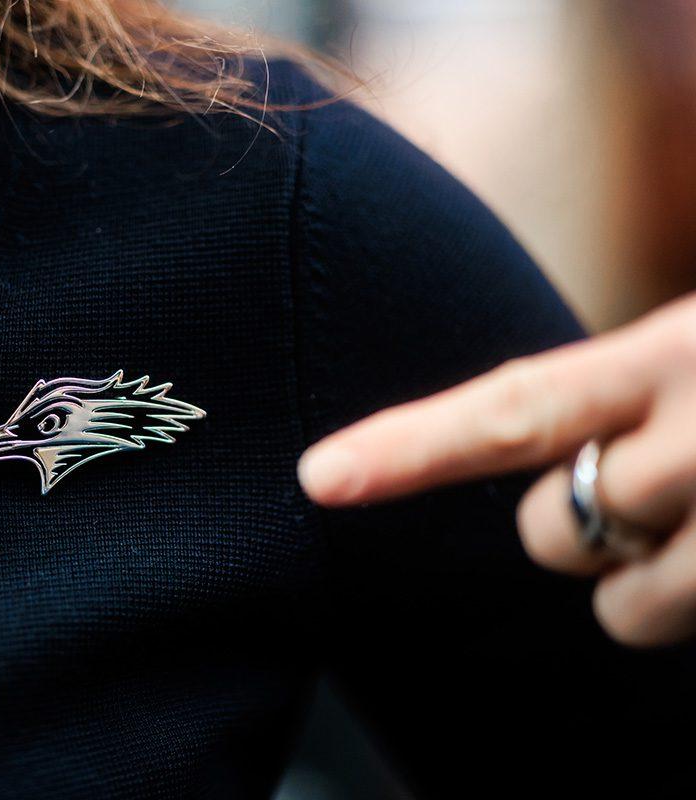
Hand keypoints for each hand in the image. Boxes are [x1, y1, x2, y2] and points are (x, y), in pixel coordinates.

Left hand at [298, 294, 695, 646]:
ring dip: (645, 580)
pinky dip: (693, 604)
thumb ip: (614, 386)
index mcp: (672, 351)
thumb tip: (530, 450)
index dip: (412, 446)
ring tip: (694, 516)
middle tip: (638, 482)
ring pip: (626, 605)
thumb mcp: (692, 347)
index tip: (318, 476)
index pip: (518, 408)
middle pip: (549, 531)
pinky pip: (686, 627)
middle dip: (563, 529)